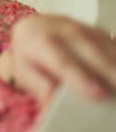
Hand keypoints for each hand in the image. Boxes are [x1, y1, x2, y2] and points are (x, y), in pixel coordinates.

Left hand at [0, 14, 115, 104]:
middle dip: (111, 73)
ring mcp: (85, 29)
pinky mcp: (99, 32)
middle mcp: (65, 32)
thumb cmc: (30, 55)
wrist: (35, 27)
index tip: (98, 94)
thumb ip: (39, 87)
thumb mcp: (25, 72)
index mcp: (42, 42)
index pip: (63, 61)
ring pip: (107, 48)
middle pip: (92, 52)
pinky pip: (114, 44)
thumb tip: (53, 103)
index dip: (81, 78)